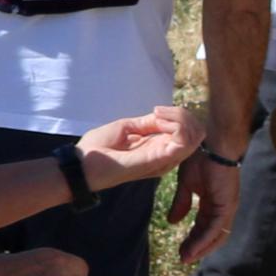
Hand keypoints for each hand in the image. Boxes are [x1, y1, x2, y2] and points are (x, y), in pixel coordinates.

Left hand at [78, 106, 200, 192]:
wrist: (80, 165)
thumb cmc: (97, 148)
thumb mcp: (125, 128)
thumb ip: (147, 124)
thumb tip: (164, 116)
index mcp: (157, 150)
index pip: (186, 132)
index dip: (180, 116)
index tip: (157, 110)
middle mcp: (165, 158)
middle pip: (196, 134)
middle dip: (184, 115)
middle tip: (159, 111)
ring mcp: (162, 161)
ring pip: (194, 137)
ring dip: (181, 118)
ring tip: (158, 115)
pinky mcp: (157, 161)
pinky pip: (183, 143)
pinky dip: (176, 124)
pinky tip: (158, 119)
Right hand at [170, 150, 242, 263]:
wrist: (209, 143)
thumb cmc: (199, 158)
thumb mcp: (185, 185)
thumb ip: (181, 204)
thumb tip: (172, 222)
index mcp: (213, 202)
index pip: (203, 227)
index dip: (193, 239)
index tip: (181, 250)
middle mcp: (222, 207)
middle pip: (211, 235)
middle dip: (197, 247)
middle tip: (183, 258)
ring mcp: (227, 207)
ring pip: (216, 235)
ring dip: (201, 248)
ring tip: (187, 258)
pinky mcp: (227, 204)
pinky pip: (216, 228)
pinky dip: (205, 240)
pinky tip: (194, 248)